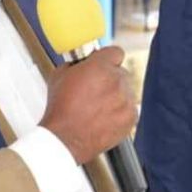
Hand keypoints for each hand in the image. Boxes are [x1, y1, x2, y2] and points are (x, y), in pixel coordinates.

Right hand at [40, 46, 137, 164]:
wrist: (64, 139)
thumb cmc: (60, 109)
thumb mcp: (60, 74)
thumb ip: (75, 63)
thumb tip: (82, 61)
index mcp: (101, 67)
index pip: (116, 52)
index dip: (107, 58)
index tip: (103, 64)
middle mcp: (117, 81)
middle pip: (121, 72)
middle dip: (110, 78)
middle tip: (96, 89)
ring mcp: (126, 100)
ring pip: (126, 91)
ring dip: (116, 96)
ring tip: (98, 107)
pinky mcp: (131, 118)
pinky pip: (130, 109)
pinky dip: (120, 112)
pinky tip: (104, 117)